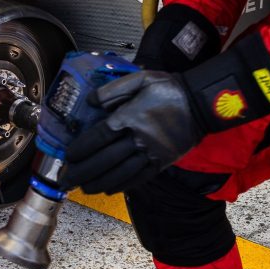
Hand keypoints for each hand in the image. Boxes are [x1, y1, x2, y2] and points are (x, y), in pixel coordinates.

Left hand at [60, 71, 205, 193]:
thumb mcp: (139, 79)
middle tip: (67, 180)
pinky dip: (123, 185)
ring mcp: (152, 152)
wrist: (202, 102)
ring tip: (84, 188)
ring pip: (121, 172)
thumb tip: (89, 101)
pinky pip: (140, 177)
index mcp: (130, 117)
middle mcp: (139, 138)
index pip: (99, 137)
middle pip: (105, 160)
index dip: (82, 149)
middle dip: (84, 172)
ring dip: (100, 182)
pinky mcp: (163, 161)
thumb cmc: (169, 88)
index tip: (69, 157)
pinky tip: (109, 189)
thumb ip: (112, 90)